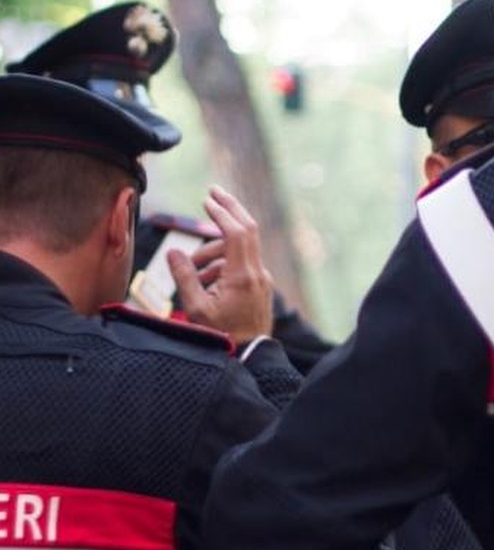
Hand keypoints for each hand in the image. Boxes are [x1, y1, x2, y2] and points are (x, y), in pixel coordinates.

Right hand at [167, 185, 273, 344]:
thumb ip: (185, 277)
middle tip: (213, 193)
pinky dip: (222, 264)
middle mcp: (257, 273)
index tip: (207, 199)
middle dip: (230, 209)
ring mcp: (261, 280)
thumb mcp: (196, 309)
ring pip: (239, 250)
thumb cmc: (221, 336)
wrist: (249, 356)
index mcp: (243, 276)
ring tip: (192, 270)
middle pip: (248, 230)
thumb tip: (174, 252)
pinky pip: (241, 265)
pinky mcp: (260, 287)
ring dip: (214, 251)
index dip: (221, 213)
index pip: (236, 233)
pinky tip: (204, 281)